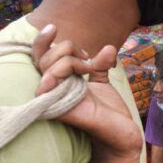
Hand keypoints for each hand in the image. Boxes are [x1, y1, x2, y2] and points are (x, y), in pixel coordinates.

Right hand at [33, 25, 141, 162]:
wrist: (122, 135)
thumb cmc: (109, 112)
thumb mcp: (103, 83)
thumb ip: (100, 65)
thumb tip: (107, 48)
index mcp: (59, 82)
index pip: (40, 57)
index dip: (42, 40)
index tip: (53, 27)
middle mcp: (52, 90)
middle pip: (44, 58)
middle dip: (67, 49)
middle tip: (87, 59)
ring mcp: (53, 100)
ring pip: (49, 67)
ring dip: (72, 61)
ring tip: (89, 69)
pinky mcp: (59, 110)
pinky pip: (51, 86)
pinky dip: (62, 75)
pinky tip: (84, 72)